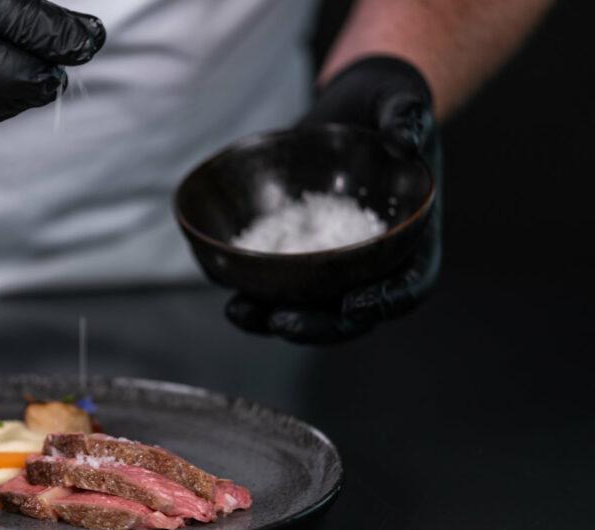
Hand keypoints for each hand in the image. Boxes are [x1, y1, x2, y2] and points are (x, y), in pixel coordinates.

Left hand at [226, 56, 441, 343]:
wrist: (349, 109)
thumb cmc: (385, 105)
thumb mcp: (401, 99)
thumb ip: (406, 115)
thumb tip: (405, 138)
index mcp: (412, 239)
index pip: (408, 284)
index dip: (386, 301)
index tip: (354, 304)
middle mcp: (373, 261)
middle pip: (351, 314)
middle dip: (317, 325)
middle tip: (281, 323)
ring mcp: (332, 262)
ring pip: (308, 307)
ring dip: (272, 318)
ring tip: (239, 312)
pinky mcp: (298, 252)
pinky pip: (274, 280)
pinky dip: (248, 286)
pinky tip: (220, 277)